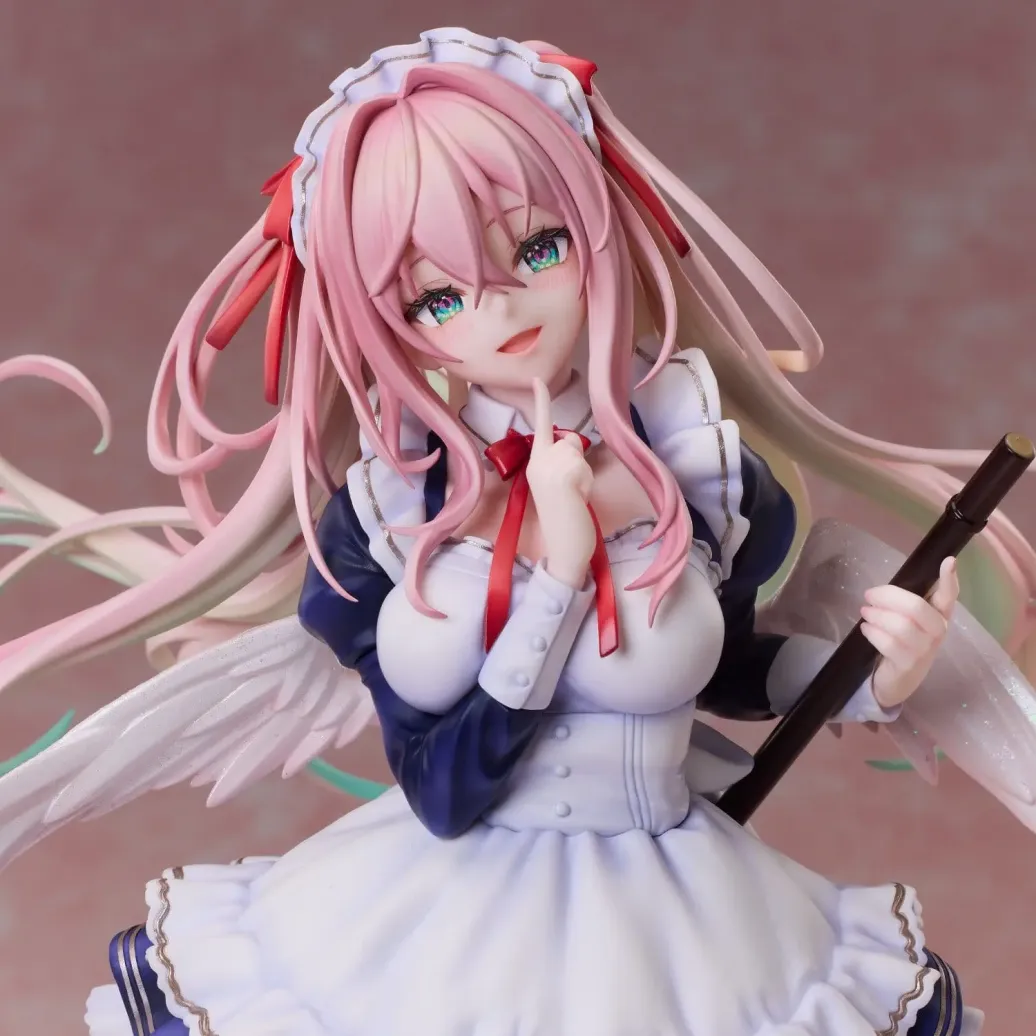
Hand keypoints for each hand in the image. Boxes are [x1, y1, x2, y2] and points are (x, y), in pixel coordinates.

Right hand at [526, 378, 595, 587]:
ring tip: (573, 494)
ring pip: (578, 451)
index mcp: (534, 463)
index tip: (538, 379)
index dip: (540, 400)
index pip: (538, 426)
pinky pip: (584, 465)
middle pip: (570, 439)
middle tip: (570, 488)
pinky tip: (576, 497)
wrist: (563, 542)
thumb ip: (560, 461)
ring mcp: (549, 466)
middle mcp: (537, 461)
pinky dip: (586, 481)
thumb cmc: (563, 515)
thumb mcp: (557, 482)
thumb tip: (570, 444)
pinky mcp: (564, 472)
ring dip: (583, 472)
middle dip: (577, 458)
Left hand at [860, 557, 959, 707]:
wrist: (896, 681)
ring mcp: (924, 651)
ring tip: (865, 612)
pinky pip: (888, 643)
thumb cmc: (901, 643)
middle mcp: (938, 633)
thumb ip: (905, 604)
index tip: (949, 561)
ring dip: (877, 615)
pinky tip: (867, 629)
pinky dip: (873, 632)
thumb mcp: (907, 621)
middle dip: (888, 596)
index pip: (949, 596)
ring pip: (901, 625)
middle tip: (869, 595)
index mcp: (939, 617)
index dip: (949, 580)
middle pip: (916, 607)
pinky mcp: (908, 664)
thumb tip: (885, 589)